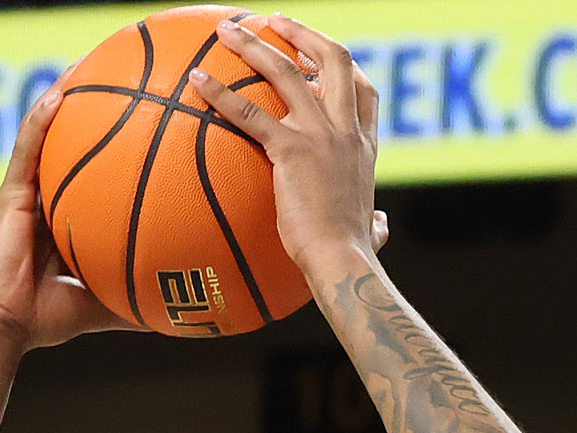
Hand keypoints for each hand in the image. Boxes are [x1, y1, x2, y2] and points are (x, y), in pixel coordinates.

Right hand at [0, 88, 135, 351]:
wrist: (4, 327)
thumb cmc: (46, 318)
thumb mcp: (102, 304)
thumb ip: (134, 296)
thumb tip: (179, 310)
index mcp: (64, 216)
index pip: (90, 170)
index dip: (111, 143)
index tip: (142, 120)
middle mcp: (45, 197)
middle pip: (70, 142)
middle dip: (92, 107)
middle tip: (123, 78)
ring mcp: (25, 192)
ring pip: (45, 133)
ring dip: (64, 97)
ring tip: (89, 64)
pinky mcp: (9, 194)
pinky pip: (26, 150)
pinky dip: (40, 122)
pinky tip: (58, 96)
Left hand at [191, 14, 388, 284]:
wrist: (344, 263)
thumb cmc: (354, 257)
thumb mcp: (373, 233)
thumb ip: (377, 224)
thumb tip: (380, 228)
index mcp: (364, 148)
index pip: (363, 90)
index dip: (342, 66)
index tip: (319, 55)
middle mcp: (345, 131)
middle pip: (333, 59)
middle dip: (303, 34)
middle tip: (275, 22)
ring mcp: (321, 136)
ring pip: (287, 72)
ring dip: (255, 45)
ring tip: (227, 30)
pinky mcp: (292, 150)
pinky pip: (249, 113)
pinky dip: (220, 93)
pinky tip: (196, 80)